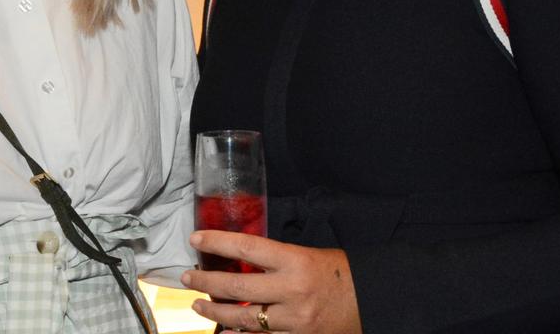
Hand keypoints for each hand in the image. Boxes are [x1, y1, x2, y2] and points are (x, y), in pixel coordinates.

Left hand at [182, 230, 361, 333]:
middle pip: (237, 285)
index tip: (196, 239)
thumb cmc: (339, 272)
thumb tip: (242, 258)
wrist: (372, 300)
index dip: (217, 242)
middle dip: (206, 281)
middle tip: (188, 277)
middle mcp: (292, 290)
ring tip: (198, 305)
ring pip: (244, 318)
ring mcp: (294, 320)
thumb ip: (276, 259)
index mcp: (294, 261)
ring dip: (216, 313)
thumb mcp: (307, 254)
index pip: (247, 247)